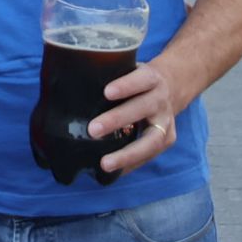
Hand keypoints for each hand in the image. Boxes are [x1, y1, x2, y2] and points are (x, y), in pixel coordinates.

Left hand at [88, 57, 185, 175]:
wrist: (172, 87)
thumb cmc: (138, 80)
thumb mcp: (130, 70)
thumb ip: (110, 76)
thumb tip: (70, 86)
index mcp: (151, 78)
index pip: (141, 79)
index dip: (126, 85)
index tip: (106, 92)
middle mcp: (161, 99)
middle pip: (142, 108)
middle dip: (118, 119)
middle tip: (93, 129)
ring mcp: (167, 121)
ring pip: (151, 140)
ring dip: (127, 153)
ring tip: (105, 163)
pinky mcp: (168, 139)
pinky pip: (149, 155)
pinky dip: (131, 163)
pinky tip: (113, 171)